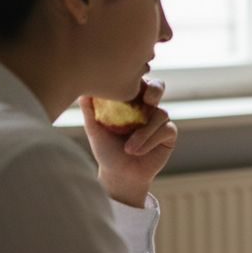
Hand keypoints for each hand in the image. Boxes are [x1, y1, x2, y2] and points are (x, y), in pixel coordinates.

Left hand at [80, 79, 176, 207]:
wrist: (119, 174)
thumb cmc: (106, 149)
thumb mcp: (95, 129)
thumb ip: (90, 110)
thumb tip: (83, 90)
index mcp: (130, 100)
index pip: (137, 81)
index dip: (137, 78)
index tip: (129, 83)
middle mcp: (147, 107)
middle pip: (158, 87)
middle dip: (155, 90)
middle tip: (147, 100)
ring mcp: (159, 120)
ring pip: (161, 113)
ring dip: (144, 132)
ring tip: (128, 149)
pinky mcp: (168, 134)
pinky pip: (165, 130)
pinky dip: (150, 140)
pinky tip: (136, 151)